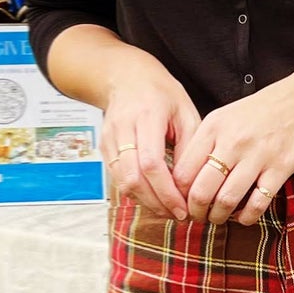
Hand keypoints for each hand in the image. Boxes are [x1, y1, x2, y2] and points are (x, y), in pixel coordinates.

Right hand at [99, 51, 202, 219]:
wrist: (126, 77)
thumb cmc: (161, 93)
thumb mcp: (186, 112)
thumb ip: (189, 147)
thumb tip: (189, 184)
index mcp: (146, 116)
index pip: (151, 163)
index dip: (166, 191)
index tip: (183, 207)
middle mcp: (123, 128)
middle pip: (133, 178)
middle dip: (156, 203)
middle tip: (177, 215)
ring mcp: (109, 138)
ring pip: (122, 182)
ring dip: (146, 202)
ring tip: (168, 210)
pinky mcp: (103, 147)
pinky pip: (117, 178)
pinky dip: (136, 193)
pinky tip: (154, 198)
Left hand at [171, 54, 293, 225]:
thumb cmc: (262, 110)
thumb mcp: (226, 117)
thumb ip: (205, 143)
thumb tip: (185, 178)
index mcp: (214, 127)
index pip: (183, 171)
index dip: (178, 194)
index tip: (182, 202)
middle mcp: (232, 141)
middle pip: (201, 190)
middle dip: (195, 212)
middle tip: (198, 216)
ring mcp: (257, 155)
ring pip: (226, 200)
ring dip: (218, 217)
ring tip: (219, 217)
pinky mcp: (280, 168)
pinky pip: (257, 203)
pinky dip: (246, 217)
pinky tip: (244, 216)